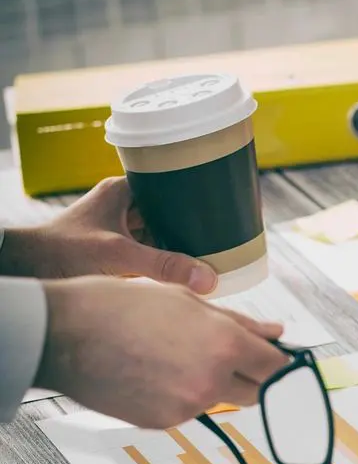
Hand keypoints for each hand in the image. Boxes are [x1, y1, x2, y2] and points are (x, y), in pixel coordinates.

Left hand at [0, 177, 216, 293]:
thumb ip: (164, 267)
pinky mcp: (119, 252)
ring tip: (217, 251)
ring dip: (183, 243)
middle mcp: (124, 207)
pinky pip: (154, 253)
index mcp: (124, 192)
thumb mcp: (117, 256)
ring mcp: (121, 230)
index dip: (195, 193)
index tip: (222, 204)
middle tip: (228, 233)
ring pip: (164, 233)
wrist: (24, 270)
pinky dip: (170, 260)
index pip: (170, 184)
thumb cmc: (60, 252)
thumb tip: (210, 279)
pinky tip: (190, 269)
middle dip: (195, 223)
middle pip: (171, 211)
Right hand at [36, 277, 287, 428]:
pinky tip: (154, 373)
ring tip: (174, 356)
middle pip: (258, 392)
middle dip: (253, 377)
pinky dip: (181, 395)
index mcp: (225, 344)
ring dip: (213, 384)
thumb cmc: (122, 306)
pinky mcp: (164, 422)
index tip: (277, 360)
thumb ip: (239, 322)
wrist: (63, 335)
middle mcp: (213, 380)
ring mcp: (188, 406)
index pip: (278, 367)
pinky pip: (189, 410)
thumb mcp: (187, 301)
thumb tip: (277, 333)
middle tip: (231, 357)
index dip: (280, 363)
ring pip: (220, 400)